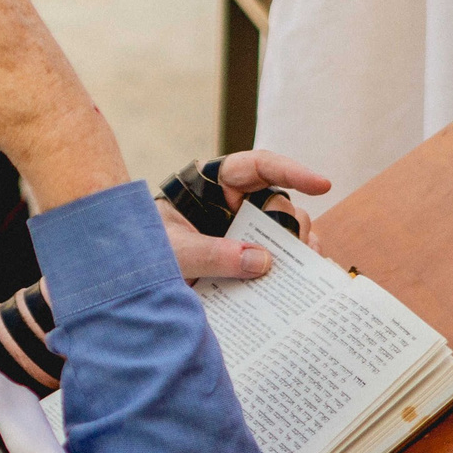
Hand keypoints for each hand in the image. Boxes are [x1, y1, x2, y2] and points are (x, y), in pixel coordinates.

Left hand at [158, 151, 330, 280]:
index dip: (292, 172)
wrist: (130, 277)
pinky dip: (291, 271)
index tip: (322, 185)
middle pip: (278, 206)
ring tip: (306, 272)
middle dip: (291, 227)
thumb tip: (262, 261)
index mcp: (214, 184)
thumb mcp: (171, 249)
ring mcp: (244, 232)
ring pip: (285, 233)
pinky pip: (278, 260)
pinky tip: (301, 286)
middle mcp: (235, 204)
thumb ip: (210, 253)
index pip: (259, 166)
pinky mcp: (247, 259)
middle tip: (298, 252)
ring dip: (297, 251)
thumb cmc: (142, 249)